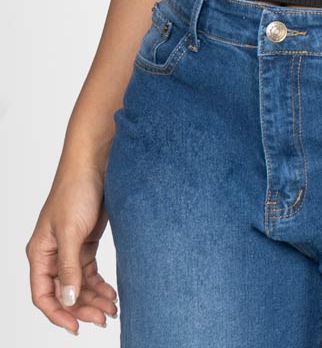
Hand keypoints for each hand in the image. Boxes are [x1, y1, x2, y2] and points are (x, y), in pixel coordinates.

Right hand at [26, 162, 118, 333]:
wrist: (96, 162)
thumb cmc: (76, 190)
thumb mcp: (71, 232)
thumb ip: (69, 268)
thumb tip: (68, 300)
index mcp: (40, 253)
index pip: (43, 295)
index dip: (58, 314)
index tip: (76, 327)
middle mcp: (52, 254)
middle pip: (64, 293)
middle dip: (82, 308)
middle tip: (104, 318)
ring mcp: (70, 248)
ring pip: (78, 285)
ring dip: (94, 299)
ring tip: (112, 309)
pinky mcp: (86, 241)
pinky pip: (90, 272)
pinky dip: (100, 284)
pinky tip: (112, 293)